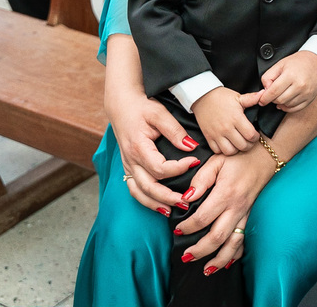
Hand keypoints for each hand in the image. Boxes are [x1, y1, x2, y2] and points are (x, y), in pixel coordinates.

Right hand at [107, 82, 199, 211]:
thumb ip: (175, 131)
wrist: (121, 105)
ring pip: (139, 193)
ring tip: (174, 210)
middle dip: (168, 197)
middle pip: (149, 187)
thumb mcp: (159, 113)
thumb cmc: (141, 107)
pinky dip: (146, 200)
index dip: (179, 169)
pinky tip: (160, 206)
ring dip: (156, 204)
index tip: (194, 161)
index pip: (160, 168)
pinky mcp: (128, 167)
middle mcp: (131, 161)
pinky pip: (134, 189)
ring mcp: (127, 166)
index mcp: (139, 148)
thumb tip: (191, 147)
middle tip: (187, 201)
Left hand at [175, 144, 276, 264]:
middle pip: (217, 237)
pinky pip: (245, 239)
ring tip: (206, 270)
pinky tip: (227, 263)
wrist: (265, 157)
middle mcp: (236, 208)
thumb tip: (186, 199)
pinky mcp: (251, 216)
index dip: (188, 227)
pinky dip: (236, 254)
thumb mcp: (216, 161)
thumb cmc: (238, 158)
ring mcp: (246, 214)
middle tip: (185, 257)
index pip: (203, 218)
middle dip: (200, 250)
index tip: (177, 230)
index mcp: (225, 193)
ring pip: (233, 243)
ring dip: (219, 259)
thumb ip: (200, 179)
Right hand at [193, 87, 261, 154]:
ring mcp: (216, 134)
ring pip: (230, 151)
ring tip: (238, 144)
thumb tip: (264, 94)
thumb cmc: (221, 97)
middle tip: (248, 141)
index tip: (255, 135)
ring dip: (236, 149)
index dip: (255, 137)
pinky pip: (217, 151)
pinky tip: (227, 144)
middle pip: (242, 146)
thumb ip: (252, 98)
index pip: (250, 135)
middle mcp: (226, 128)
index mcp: (236, 118)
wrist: (202, 96)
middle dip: (248, 145)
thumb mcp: (238, 97)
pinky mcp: (208, 137)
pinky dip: (222, 150)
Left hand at [258, 51, 316, 112]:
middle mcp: (300, 85)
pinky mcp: (310, 98)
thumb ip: (268, 77)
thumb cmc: (296, 62)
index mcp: (291, 75)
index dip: (265, 98)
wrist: (314, 61)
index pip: (273, 92)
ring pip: (287, 105)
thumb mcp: (279, 64)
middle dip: (272, 99)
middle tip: (272, 93)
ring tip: (281, 94)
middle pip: (279, 100)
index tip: (261, 100)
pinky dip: (288, 107)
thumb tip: (265, 91)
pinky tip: (286, 101)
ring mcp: (306, 93)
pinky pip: (296, 108)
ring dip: (281, 102)